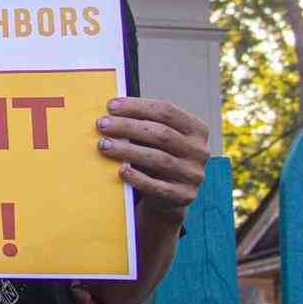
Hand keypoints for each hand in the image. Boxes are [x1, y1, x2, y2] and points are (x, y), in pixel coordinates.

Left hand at [96, 97, 209, 222]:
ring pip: (158, 159)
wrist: (169, 197)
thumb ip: (144, 124)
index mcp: (197, 129)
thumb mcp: (158, 139)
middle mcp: (200, 151)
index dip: (137, 106)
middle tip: (102, 125)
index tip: (111, 106)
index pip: (166, 111)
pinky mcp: (184, 196)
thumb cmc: (158, 157)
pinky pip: (158, 186)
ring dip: (127, 150)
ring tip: (104, 145)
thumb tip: (112, 111)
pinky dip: (138, 178)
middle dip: (127, 127)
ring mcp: (194, 175)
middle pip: (161, 134)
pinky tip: (121, 171)